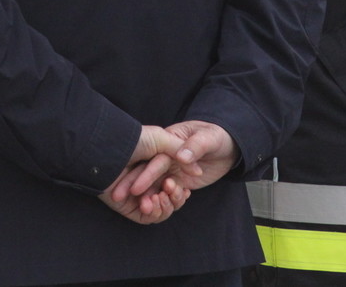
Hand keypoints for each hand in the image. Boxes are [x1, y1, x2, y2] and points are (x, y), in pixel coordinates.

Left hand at [101, 125, 189, 224]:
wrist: (107, 150)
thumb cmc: (132, 141)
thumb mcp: (160, 138)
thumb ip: (180, 151)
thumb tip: (198, 171)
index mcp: (154, 167)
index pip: (175, 182)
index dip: (183, 184)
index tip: (190, 182)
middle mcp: (148, 183)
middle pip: (170, 197)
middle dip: (175, 195)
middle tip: (171, 188)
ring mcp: (139, 196)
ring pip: (162, 209)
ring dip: (166, 204)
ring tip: (161, 195)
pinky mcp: (130, 208)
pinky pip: (149, 217)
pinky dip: (155, 212)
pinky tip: (152, 202)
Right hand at [107, 120, 239, 221]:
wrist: (229, 146)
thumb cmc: (217, 135)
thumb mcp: (209, 138)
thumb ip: (195, 146)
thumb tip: (183, 157)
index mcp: (169, 141)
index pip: (155, 161)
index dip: (145, 175)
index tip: (134, 189)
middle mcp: (165, 155)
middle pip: (146, 172)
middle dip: (132, 186)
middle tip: (117, 198)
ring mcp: (170, 168)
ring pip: (154, 185)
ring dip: (147, 196)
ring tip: (144, 208)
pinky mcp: (176, 178)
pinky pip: (166, 192)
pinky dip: (163, 200)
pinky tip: (159, 208)